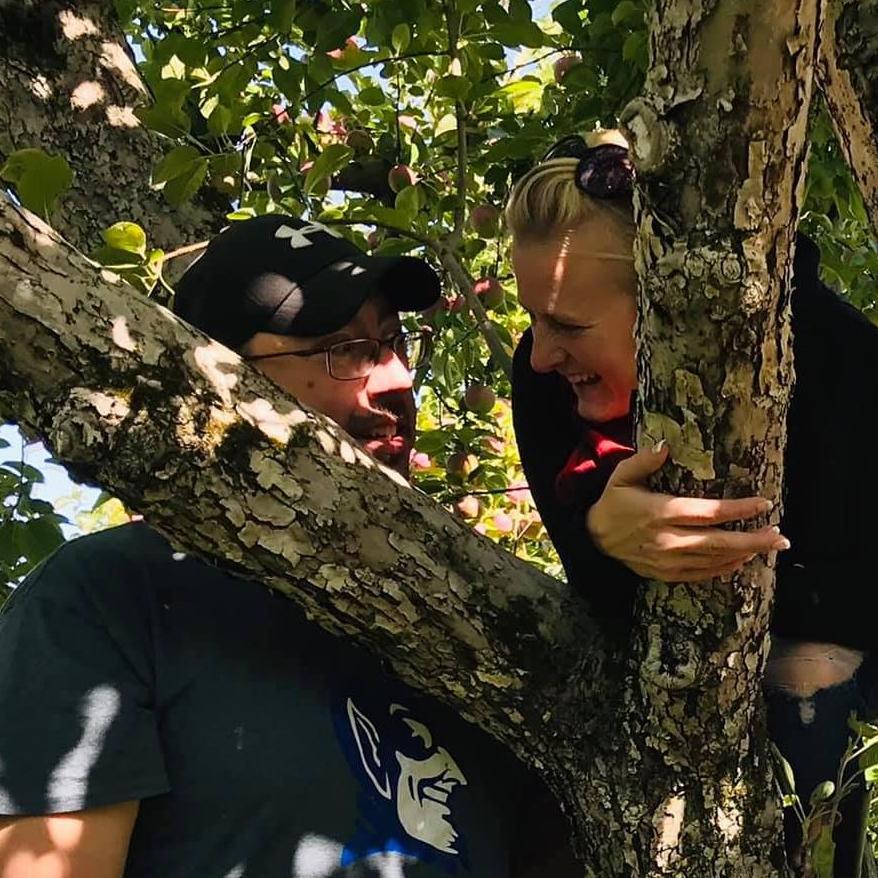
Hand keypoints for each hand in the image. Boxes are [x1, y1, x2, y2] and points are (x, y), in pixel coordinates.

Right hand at [586, 442, 789, 582]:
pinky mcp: (665, 574)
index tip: (764, 503)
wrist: (593, 539)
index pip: (708, 512)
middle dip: (754, 539)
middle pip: (719, 541)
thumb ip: (643, 461)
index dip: (738, 508)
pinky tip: (741, 560)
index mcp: (660, 512)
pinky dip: (724, 568)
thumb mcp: (621, 476)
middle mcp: (668, 539)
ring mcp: (668, 560)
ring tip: (769, 545)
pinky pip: (701, 574)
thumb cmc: (612, 503)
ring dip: (744, 553)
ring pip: (714, 559)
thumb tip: (665, 446)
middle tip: (781, 537)